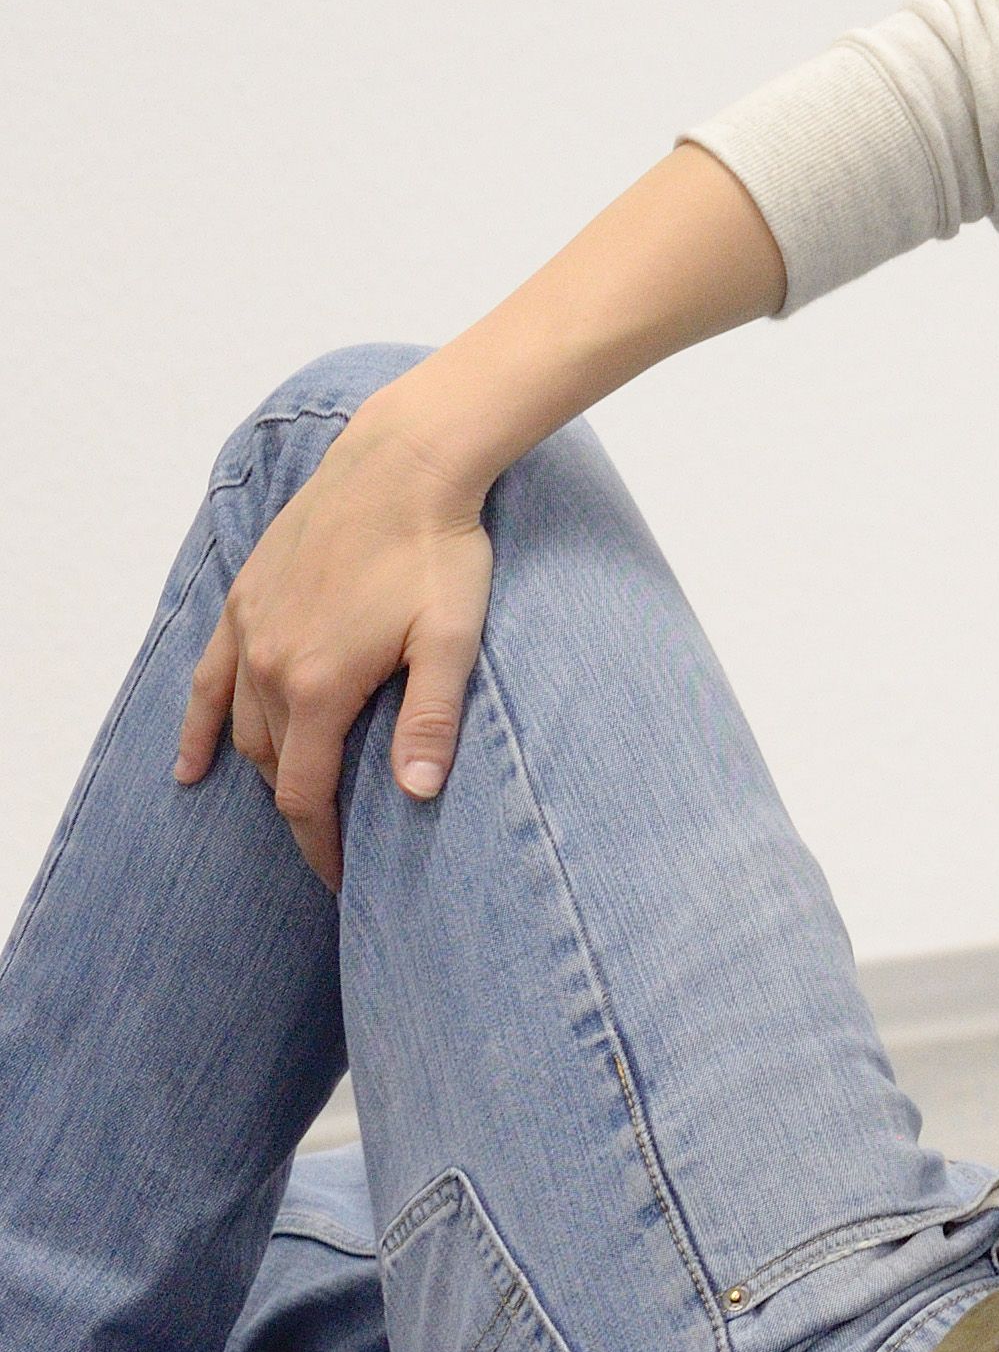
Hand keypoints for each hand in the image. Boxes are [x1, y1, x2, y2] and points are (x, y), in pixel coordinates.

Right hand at [177, 399, 496, 887]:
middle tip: (333, 847)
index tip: (340, 882)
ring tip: (293, 808)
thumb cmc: (440, 553)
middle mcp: (269, 666)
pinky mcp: (244, 603)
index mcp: (319, 686)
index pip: (305, 793)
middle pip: (271, 765)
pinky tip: (192, 767)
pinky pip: (208, 682)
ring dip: (263, 771)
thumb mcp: (452, 641)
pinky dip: (201, 728)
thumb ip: (429, 721)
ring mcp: (249, 633)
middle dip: (300, 813)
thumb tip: (416, 796)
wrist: (401, 469)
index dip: (321, 846)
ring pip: (242, 728)